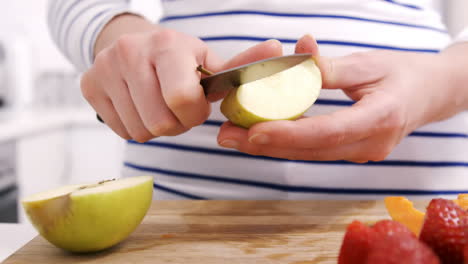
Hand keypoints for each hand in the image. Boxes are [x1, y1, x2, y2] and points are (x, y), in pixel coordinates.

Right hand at [81, 15, 282, 141]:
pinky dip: (136, 126)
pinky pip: (121, 131)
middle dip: (176, 124)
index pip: (181, 100)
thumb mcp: (207, 60)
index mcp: (166, 46)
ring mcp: (105, 70)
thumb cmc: (177, 59)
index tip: (195, 105)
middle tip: (177, 108)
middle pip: (160, 124)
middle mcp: (130, 54)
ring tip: (159, 105)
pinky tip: (140, 106)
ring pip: (140, 132)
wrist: (132, 43)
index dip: (193, 114)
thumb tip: (278, 50)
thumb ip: (241, 65)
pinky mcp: (89, 86)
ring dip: (157, 127)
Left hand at [217, 35, 460, 162]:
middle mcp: (370, 144)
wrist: (430, 94)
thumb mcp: (369, 63)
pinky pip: (315, 151)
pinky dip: (287, 144)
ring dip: (271, 147)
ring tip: (234, 138)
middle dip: (267, 145)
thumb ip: (330, 66)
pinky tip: (260, 136)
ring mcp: (361, 153)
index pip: (328, 132)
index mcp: (380, 118)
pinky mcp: (352, 152)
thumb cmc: (403, 74)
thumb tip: (298, 50)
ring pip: (309, 154)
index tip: (254, 131)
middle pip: (311, 150)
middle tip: (228, 136)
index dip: (290, 134)